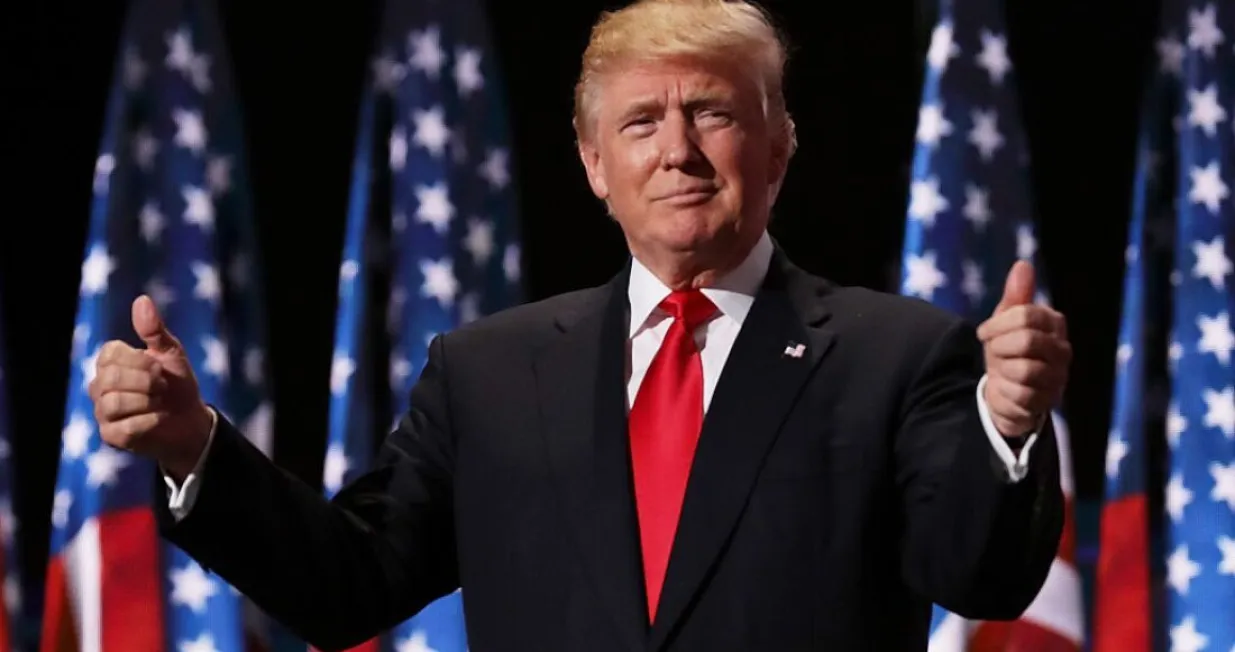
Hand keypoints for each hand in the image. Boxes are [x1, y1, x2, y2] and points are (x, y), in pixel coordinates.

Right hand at [87, 295, 213, 478]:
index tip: (160, 368)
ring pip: (114, 403)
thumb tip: (142, 299)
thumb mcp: (171, 353)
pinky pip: (124, 427)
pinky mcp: (111, 435)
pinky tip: (158, 419)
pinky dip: (149, 421)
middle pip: (110, 378)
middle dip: (146, 382)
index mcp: (110, 361)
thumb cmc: (177, 383)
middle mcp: (99, 385)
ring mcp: (102, 411)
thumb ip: (154, 330)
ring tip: (160, 402)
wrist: (190, 420)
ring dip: (147, 402)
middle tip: (163, 387)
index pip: (111, 354)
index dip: (140, 361)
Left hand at [976, 261, 1070, 437]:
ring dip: (1002, 370)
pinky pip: (1022, 394)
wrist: (1007, 394)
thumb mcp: (1005, 322)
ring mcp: (1058, 377)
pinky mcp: (1048, 402)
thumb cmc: (1007, 351)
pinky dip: (1005, 391)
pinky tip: (1005, 388)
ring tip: (1002, 370)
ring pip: (1025, 369)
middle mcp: (1063, 350)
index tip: (983, 333)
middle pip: (1026, 340)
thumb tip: (1023, 264)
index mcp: (1054, 324)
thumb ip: (1015, 296)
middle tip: (994, 353)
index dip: (996, 324)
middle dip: (999, 347)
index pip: (1026, 315)